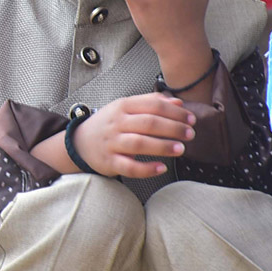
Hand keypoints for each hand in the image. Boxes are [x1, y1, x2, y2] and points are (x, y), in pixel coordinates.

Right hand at [72, 93, 196, 177]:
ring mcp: (112, 143)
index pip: (153, 105)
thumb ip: (151, 102)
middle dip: (173, 128)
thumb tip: (178, 102)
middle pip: (148, 123)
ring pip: (139, 144)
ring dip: (163, 146)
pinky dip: (146, 169)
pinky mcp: (109, 162)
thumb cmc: (109, 124)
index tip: (191, 119)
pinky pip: (129, 167)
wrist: (80, 143)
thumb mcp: (126, 107)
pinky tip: (161, 168)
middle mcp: (117, 123)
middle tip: (190, 134)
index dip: (175, 112)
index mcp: (123, 106)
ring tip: (181, 149)